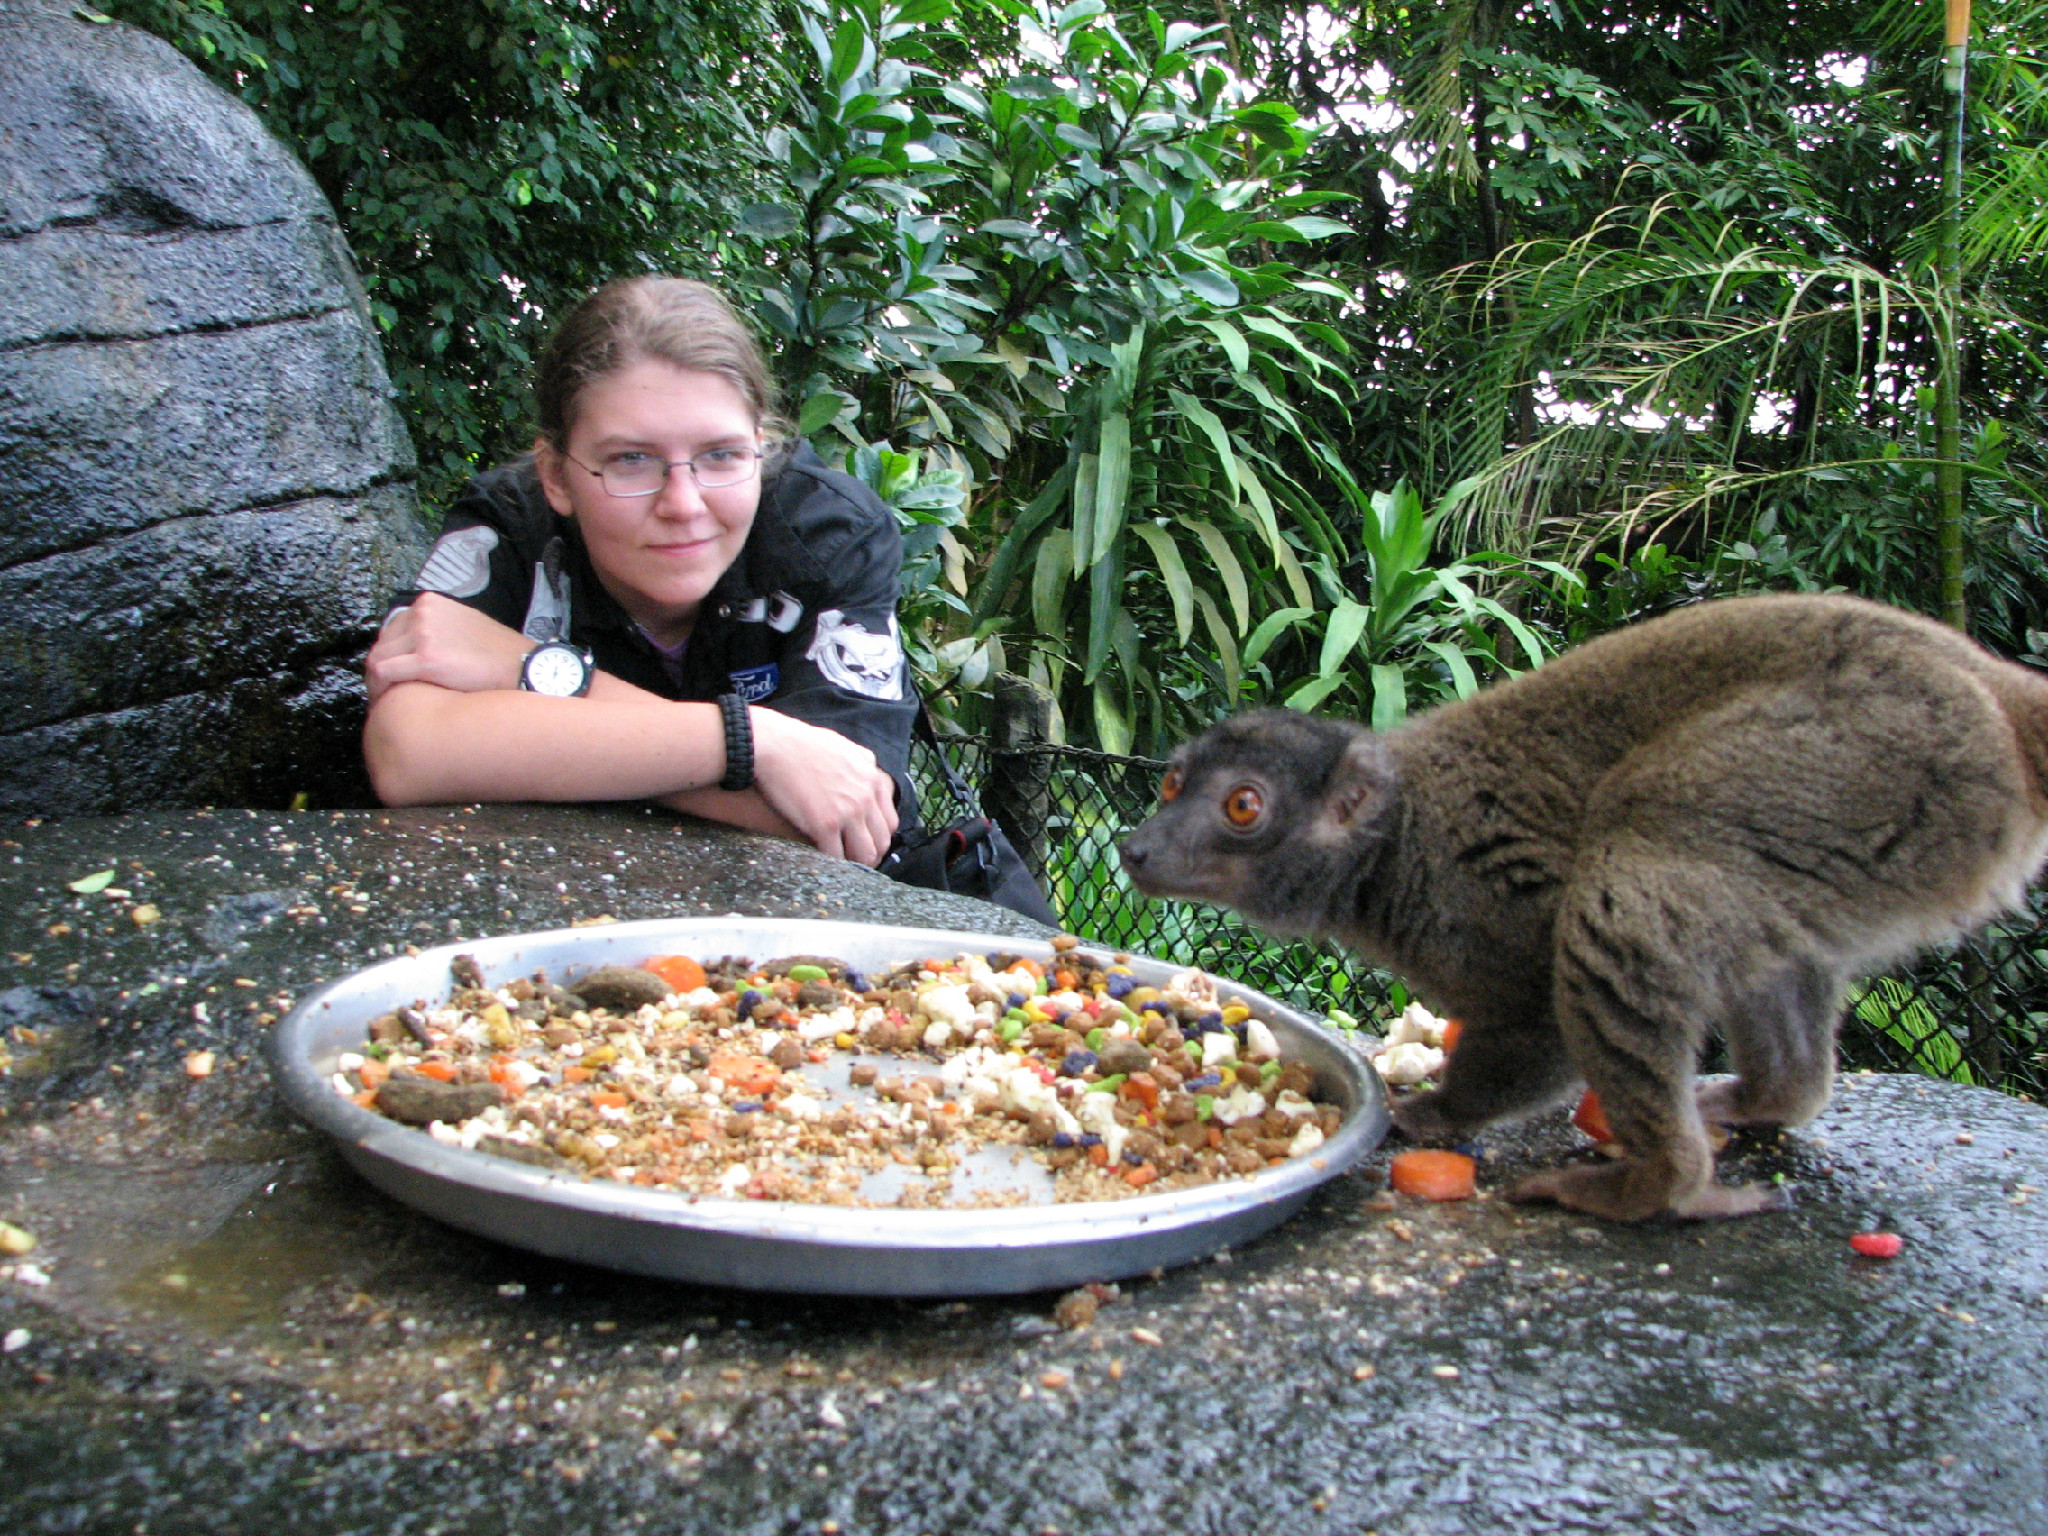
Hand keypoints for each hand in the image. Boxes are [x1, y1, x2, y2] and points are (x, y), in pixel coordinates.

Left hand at [366, 593, 531, 701]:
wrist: (523, 666)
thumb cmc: (500, 655)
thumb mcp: (465, 626)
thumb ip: (438, 630)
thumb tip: (415, 651)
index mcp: (430, 603)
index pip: (391, 630)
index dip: (389, 657)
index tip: (392, 677)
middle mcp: (423, 612)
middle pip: (382, 644)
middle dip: (381, 672)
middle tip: (387, 694)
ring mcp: (424, 633)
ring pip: (377, 659)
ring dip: (377, 683)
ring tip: (387, 702)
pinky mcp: (426, 658)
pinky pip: (383, 674)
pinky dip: (379, 690)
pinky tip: (388, 705)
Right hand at [747, 707, 899, 865]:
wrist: (774, 745)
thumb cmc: (801, 744)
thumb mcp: (844, 746)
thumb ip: (861, 763)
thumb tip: (867, 773)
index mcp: (873, 778)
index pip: (890, 821)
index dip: (877, 836)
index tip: (864, 841)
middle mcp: (867, 796)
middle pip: (882, 841)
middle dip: (869, 854)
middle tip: (852, 858)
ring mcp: (848, 812)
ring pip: (865, 854)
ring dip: (854, 863)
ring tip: (840, 864)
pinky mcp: (825, 824)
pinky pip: (836, 856)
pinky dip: (831, 863)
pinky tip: (821, 860)